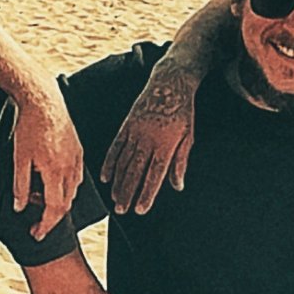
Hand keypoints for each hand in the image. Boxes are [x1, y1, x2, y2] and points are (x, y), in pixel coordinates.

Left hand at [12, 89, 86, 239]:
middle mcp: (70, 168)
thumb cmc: (29, 127)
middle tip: (35, 219)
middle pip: (66, 203)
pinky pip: (76, 177)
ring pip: (72, 191)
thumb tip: (20, 207)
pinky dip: (65, 186)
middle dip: (51, 216)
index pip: (55, 209)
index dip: (46, 225)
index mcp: (55, 172)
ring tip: (39, 196)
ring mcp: (77, 159)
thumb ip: (20, 186)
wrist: (43, 100)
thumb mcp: (19, 159)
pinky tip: (52, 181)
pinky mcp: (78, 151)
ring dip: (58, 200)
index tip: (36, 234)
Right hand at [103, 71, 196, 214]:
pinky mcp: (126, 126)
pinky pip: (115, 148)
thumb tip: (177, 185)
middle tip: (121, 210)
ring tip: (114, 198)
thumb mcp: (188, 137)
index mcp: (165, 145)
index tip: (140, 209)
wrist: (169, 84)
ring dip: (118, 183)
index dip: (146, 194)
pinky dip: (109, 163)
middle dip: (127, 193)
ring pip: (123, 163)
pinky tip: (105, 176)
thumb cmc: (182, 111)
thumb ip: (180, 162)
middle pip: (135, 172)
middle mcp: (147, 141)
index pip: (154, 175)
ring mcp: (134, 133)